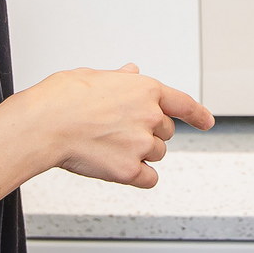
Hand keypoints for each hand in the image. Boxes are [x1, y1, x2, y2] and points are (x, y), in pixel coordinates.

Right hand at [22, 63, 214, 188]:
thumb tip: (130, 74)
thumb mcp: (95, 75)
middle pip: (165, 132)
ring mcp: (142, 144)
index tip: (207, 121)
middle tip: (119, 130)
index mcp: (145, 89)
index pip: (183, 103)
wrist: (46, 123)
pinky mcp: (129, 170)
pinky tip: (119, 168)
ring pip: (156, 155)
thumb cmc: (63, 97)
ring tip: (109, 145)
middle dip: (148, 132)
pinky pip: (148, 178)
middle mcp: (150, 116)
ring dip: (140, 154)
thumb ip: (119, 79)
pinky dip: (138, 176)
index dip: (198, 114)